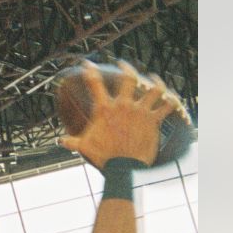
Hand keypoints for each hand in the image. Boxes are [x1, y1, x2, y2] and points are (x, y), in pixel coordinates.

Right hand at [58, 60, 178, 168]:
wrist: (123, 168)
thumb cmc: (104, 157)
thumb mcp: (84, 147)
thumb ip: (72, 142)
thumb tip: (60, 141)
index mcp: (105, 109)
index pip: (94, 84)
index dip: (89, 71)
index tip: (87, 64)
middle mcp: (123, 106)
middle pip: (128, 78)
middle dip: (126, 68)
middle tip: (123, 65)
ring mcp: (140, 112)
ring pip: (153, 89)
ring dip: (155, 82)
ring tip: (154, 79)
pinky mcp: (153, 121)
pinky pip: (166, 106)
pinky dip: (171, 101)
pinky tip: (172, 98)